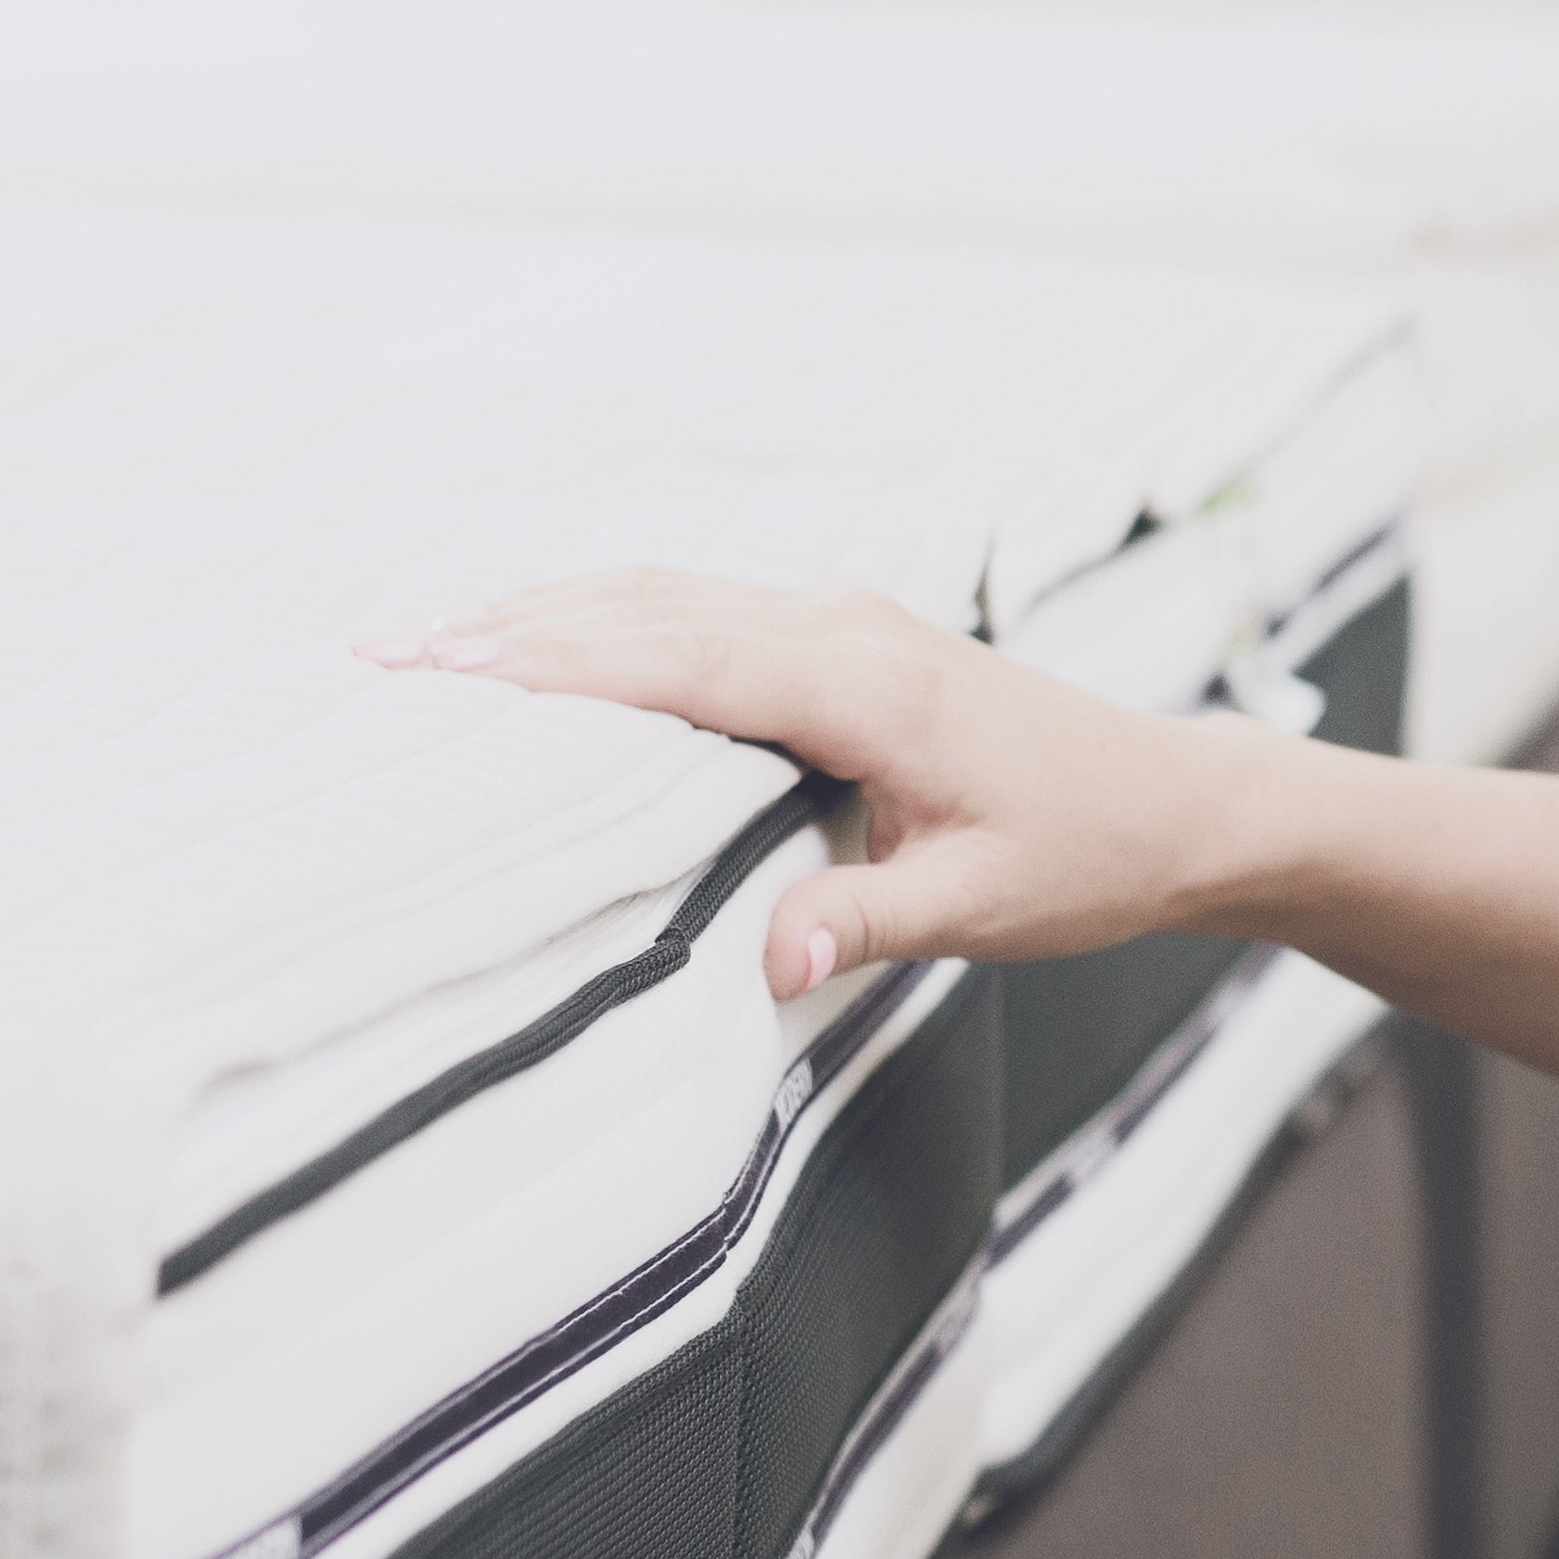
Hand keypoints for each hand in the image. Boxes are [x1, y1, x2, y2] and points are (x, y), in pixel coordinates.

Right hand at [366, 570, 1249, 998]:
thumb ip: (870, 922)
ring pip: (668, 597)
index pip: (686, 660)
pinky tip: (542, 642)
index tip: (450, 665)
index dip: (562, 662)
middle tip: (385, 655)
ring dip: (549, 613)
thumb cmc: (1083, 854)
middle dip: (515, 626)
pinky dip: (609, 621)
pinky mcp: (839, 641)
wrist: (1173, 801)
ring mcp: (842, 624)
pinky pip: (701, 613)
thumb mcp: (984, 907)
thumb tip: (772, 961)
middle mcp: (846, 631)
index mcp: (871, 687)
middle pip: (652, 609)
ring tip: (426, 642)